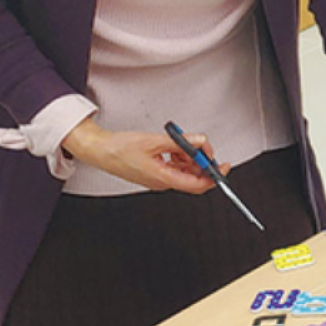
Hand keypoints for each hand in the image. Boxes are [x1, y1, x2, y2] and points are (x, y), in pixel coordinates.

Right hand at [61, 118, 219, 192]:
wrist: (101, 151)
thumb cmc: (120, 149)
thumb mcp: (155, 141)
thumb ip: (180, 142)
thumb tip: (199, 141)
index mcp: (163, 178)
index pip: (198, 184)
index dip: (215, 176)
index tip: (224, 166)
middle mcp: (162, 182)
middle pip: (193, 177)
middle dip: (202, 161)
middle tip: (200, 145)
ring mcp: (159, 178)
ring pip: (184, 171)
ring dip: (189, 157)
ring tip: (181, 142)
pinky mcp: (155, 172)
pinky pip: (175, 167)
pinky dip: (179, 156)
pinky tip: (172, 146)